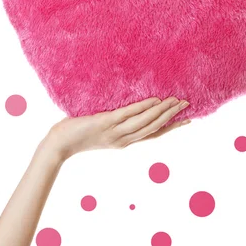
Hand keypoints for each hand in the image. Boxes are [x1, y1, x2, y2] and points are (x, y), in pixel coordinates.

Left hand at [44, 96, 190, 161]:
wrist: (58, 145)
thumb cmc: (75, 134)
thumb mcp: (99, 130)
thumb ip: (112, 122)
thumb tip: (121, 108)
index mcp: (123, 142)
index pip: (152, 134)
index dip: (171, 127)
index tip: (187, 120)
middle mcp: (123, 140)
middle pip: (154, 127)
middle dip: (172, 116)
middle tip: (188, 105)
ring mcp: (115, 132)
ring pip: (145, 121)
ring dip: (163, 111)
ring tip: (177, 101)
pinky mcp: (105, 123)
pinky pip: (128, 114)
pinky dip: (143, 107)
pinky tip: (155, 100)